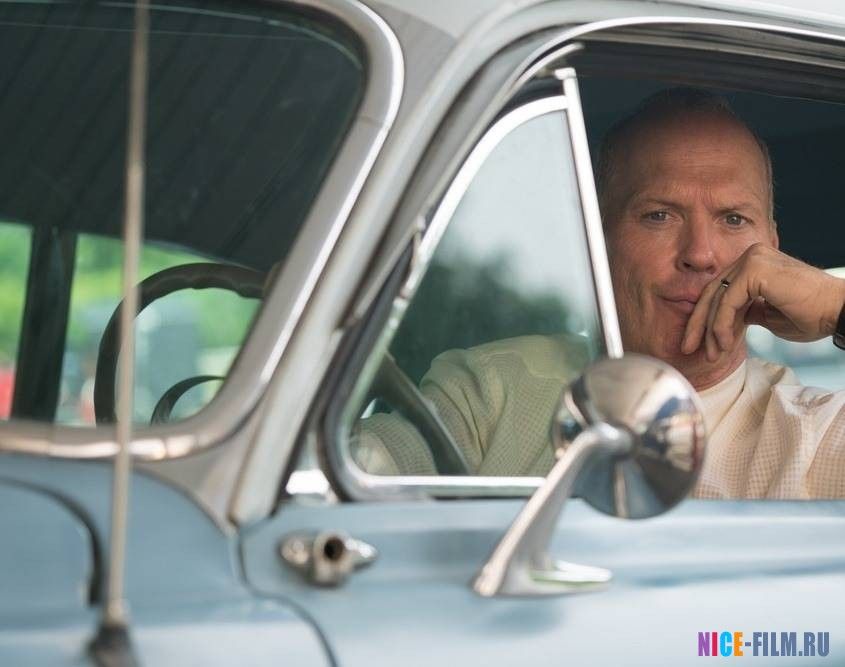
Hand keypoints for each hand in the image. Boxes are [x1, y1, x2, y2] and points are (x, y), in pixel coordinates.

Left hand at [681, 243, 844, 360]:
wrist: (837, 312)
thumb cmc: (810, 315)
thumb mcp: (767, 315)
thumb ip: (744, 312)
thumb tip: (723, 321)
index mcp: (752, 264)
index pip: (718, 292)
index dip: (704, 319)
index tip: (695, 344)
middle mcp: (750, 256)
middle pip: (711, 293)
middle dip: (697, 325)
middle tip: (687, 349)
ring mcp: (752, 259)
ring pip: (717, 298)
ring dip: (710, 330)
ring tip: (711, 354)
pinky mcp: (755, 269)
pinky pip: (727, 300)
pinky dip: (722, 324)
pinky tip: (724, 343)